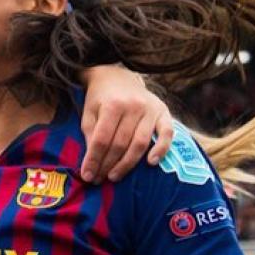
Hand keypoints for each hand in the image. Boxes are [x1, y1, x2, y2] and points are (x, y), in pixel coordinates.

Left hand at [78, 65, 173, 182]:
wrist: (117, 75)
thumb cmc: (100, 98)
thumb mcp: (89, 112)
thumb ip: (91, 134)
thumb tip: (92, 162)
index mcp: (112, 104)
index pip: (102, 139)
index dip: (94, 160)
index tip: (87, 175)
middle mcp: (133, 106)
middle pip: (121, 144)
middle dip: (108, 165)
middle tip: (99, 179)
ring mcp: (150, 109)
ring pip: (140, 143)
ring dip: (127, 164)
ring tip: (114, 176)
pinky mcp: (164, 112)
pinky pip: (167, 133)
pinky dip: (161, 149)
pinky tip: (151, 163)